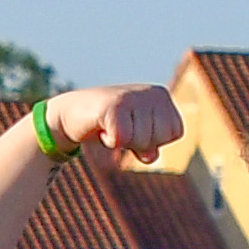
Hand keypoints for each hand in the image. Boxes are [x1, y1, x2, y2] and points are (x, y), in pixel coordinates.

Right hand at [52, 85, 182, 165]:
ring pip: (142, 141)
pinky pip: (121, 140)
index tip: (135, 127)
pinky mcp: (112, 106)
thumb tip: (150, 156)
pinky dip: (109, 141)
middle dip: (139, 142)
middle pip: (159, 138)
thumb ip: (152, 146)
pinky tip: (102, 127)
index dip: (154, 139)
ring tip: (112, 125)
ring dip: (123, 141)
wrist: (72, 113)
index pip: (176, 132)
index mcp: (161, 95)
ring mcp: (131, 97)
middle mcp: (149, 92)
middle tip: (121, 127)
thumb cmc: (110, 124)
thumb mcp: (138, 135)